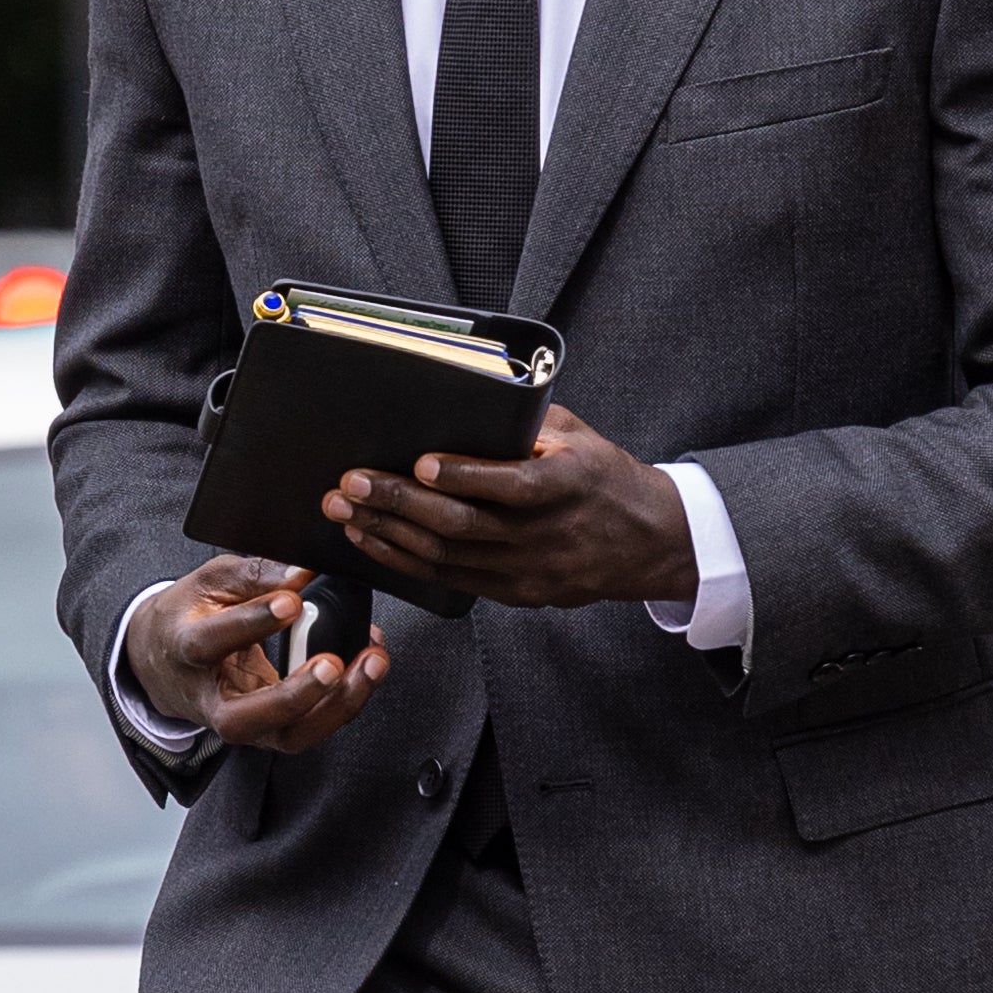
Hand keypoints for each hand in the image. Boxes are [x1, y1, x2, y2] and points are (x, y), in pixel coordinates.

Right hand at [125, 556, 390, 751]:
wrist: (165, 664)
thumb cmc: (190, 618)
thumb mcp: (210, 583)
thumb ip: (255, 574)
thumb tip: (304, 571)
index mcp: (186, 651)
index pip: (212, 641)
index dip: (253, 621)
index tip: (292, 601)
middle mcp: (211, 701)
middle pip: (246, 719)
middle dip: (294, 695)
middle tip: (332, 663)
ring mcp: (244, 724)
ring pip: (289, 736)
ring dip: (337, 706)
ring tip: (372, 663)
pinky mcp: (271, 731)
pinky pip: (312, 727)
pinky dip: (347, 700)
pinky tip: (368, 664)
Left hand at [326, 405, 697, 611]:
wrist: (647, 542)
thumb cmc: (604, 477)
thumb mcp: (579, 437)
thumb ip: (525, 423)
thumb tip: (464, 398)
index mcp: (568, 485)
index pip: (513, 485)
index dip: (465, 476)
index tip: (421, 463)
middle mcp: (547, 534)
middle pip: (464, 524)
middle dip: (400, 504)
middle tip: (352, 483)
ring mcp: (529, 571)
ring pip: (448, 557)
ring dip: (390, 534)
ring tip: (345, 510)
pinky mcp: (515, 594)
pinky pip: (450, 580)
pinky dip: (405, 561)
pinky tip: (371, 541)